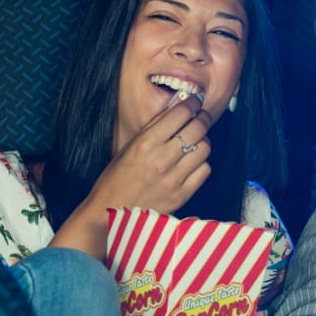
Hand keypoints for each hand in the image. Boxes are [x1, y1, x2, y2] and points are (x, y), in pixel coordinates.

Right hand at [87, 93, 212, 215]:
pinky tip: (193, 163)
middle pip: (197, 129)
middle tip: (201, 117)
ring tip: (195, 142)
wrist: (110, 212)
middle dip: (202, 118)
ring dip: (202, 142)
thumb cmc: (117, 178)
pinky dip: (201, 164)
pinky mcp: (181, 195)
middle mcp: (160, 160)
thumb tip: (177, 107)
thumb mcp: (129, 147)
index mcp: (145, 144)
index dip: (192, 104)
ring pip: (204, 149)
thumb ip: (154, 128)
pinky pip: (204, 171)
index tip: (195, 102)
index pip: (180, 114)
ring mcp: (173, 179)